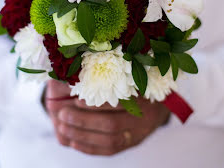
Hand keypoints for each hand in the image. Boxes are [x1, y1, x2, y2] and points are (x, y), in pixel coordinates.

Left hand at [45, 80, 169, 155]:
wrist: (161, 100)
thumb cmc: (135, 81)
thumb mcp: (124, 73)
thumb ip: (99, 75)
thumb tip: (69, 79)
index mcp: (144, 93)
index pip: (117, 101)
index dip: (95, 102)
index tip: (75, 99)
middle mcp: (145, 116)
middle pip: (112, 123)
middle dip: (83, 120)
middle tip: (62, 114)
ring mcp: (140, 132)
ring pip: (110, 140)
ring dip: (83, 135)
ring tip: (63, 127)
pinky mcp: (133, 142)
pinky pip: (110, 150)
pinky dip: (90, 147)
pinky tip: (73, 141)